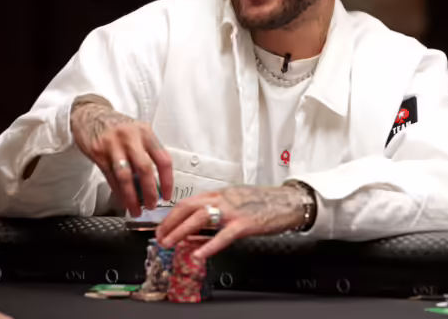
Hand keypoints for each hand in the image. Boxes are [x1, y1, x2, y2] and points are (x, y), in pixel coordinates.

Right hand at [70, 100, 172, 214]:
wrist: (89, 114)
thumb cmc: (116, 125)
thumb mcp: (136, 132)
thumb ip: (147, 152)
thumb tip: (156, 182)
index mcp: (145, 132)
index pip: (163, 159)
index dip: (167, 180)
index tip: (167, 194)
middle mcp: (131, 137)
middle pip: (145, 169)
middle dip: (149, 191)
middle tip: (151, 205)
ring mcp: (113, 145)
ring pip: (126, 176)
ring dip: (132, 196)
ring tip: (136, 209)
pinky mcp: (98, 152)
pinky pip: (110, 177)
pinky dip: (118, 191)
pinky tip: (122, 200)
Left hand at [155, 185, 308, 260]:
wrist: (288, 201)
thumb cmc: (263, 202)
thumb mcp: (235, 200)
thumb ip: (217, 210)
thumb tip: (197, 227)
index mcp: (220, 193)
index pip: (188, 201)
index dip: (172, 214)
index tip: (162, 226)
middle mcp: (223, 198)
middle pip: (188, 207)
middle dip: (170, 222)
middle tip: (159, 236)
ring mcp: (233, 210)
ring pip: (200, 217)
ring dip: (181, 231)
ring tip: (170, 243)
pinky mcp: (245, 223)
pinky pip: (223, 236)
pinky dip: (208, 246)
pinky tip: (198, 254)